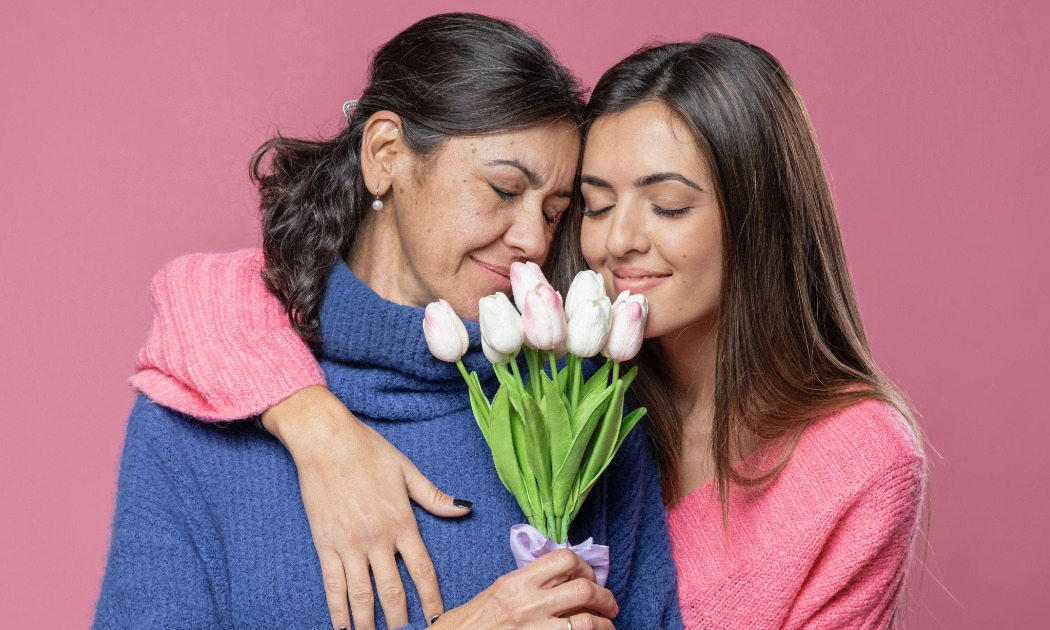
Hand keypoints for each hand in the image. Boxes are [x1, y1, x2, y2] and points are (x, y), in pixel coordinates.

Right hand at [262, 386, 471, 629]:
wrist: (325, 439)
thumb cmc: (368, 451)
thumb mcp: (407, 470)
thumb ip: (435, 497)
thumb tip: (464, 509)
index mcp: (402, 521)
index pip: (422, 570)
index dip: (431, 599)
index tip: (437, 618)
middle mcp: (377, 537)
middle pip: (392, 590)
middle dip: (401, 619)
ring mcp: (349, 543)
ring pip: (361, 595)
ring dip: (369, 623)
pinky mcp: (324, 544)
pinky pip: (332, 585)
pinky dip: (338, 610)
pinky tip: (343, 627)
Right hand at [434, 549, 618, 629]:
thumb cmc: (472, 623)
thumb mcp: (499, 592)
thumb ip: (530, 583)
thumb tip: (563, 579)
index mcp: (517, 582)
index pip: (564, 559)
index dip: (586, 566)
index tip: (589, 576)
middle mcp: (528, 604)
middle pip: (584, 590)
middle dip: (605, 596)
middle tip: (609, 604)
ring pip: (586, 622)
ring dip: (605, 623)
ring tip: (607, 625)